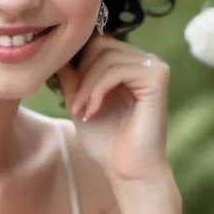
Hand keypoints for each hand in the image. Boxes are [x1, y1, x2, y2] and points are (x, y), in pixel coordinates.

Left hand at [55, 36, 170, 182]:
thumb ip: (71, 78)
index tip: (67, 96)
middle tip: (74, 107)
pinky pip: (117, 69)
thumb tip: (56, 51)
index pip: (96, 43)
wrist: (128, 169)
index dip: (76, 64)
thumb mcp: (79, 103)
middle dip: (80, 75)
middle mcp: (144, 60)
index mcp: (128, 64)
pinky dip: (97, 89)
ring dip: (86, 86)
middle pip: (100, 45)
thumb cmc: (107, 141)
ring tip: (80, 112)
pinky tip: (92, 111)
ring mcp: (153, 66)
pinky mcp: (158, 76)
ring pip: (106, 56)